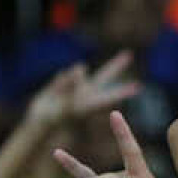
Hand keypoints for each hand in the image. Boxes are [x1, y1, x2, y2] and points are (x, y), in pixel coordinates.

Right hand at [26, 52, 140, 129]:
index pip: (110, 96)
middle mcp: (86, 94)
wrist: (39, 122)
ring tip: (68, 92)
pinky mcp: (63, 83)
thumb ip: (72, 86)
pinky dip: (60, 80)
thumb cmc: (52, 119)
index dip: (123, 91)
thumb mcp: (63, 105)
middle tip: (129, 54)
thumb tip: (82, 65)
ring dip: (74, 76)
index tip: (138, 87)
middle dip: (115, 66)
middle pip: (104, 76)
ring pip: (81, 70)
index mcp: (89, 104)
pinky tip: (56, 88)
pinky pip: (64, 74)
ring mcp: (74, 88)